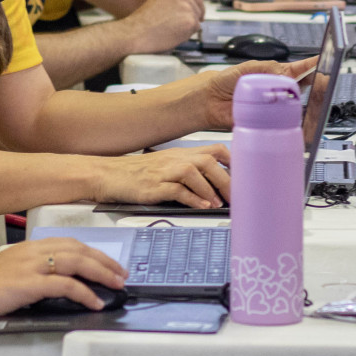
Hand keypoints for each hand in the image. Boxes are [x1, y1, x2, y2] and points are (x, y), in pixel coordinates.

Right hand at [0, 237, 126, 315]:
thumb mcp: (13, 269)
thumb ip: (36, 270)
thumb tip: (60, 282)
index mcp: (32, 245)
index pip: (71, 243)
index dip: (94, 252)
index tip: (109, 263)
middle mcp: (35, 250)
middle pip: (79, 250)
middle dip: (104, 261)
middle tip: (121, 274)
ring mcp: (33, 265)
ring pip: (77, 262)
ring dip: (101, 274)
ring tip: (116, 285)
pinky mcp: (30, 283)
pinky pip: (66, 285)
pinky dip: (84, 293)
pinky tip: (95, 302)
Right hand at [96, 145, 232, 208]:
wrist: (109, 175)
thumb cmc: (138, 174)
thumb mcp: (167, 167)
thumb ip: (189, 172)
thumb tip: (215, 186)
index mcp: (182, 154)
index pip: (215, 150)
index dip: (234, 163)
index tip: (246, 178)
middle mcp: (175, 159)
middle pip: (209, 162)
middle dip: (227, 180)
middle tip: (237, 197)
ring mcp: (164, 172)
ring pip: (195, 173)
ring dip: (211, 189)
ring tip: (220, 203)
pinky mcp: (154, 186)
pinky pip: (177, 190)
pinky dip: (193, 198)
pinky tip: (201, 205)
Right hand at [123, 0, 206, 52]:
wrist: (134, 33)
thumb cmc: (142, 22)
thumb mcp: (159, 2)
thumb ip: (175, 2)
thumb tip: (191, 10)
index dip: (197, 7)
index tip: (199, 15)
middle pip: (198, 7)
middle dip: (194, 17)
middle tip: (185, 27)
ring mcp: (187, 6)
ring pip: (196, 20)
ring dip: (188, 27)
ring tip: (170, 31)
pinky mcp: (190, 21)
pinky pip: (194, 30)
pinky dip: (186, 35)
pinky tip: (172, 35)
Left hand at [196, 57, 318, 129]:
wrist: (210, 101)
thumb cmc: (226, 81)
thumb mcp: (248, 68)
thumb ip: (268, 68)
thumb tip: (286, 73)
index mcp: (275, 74)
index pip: (299, 69)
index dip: (312, 65)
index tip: (323, 61)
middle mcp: (277, 90)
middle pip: (302, 88)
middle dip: (313, 85)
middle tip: (320, 82)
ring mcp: (274, 106)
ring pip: (294, 106)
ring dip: (300, 104)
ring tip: (304, 99)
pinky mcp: (268, 121)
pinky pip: (282, 123)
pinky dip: (288, 121)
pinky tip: (291, 117)